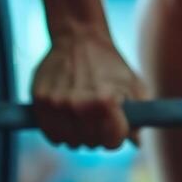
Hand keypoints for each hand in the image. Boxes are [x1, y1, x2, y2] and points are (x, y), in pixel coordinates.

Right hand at [30, 30, 148, 149]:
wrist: (78, 37)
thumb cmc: (110, 64)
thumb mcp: (134, 84)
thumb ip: (140, 115)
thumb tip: (138, 143)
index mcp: (105, 101)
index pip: (112, 142)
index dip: (116, 137)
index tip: (115, 127)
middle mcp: (79, 104)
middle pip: (91, 144)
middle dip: (98, 136)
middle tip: (98, 120)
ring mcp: (57, 103)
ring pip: (70, 142)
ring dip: (78, 136)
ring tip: (82, 119)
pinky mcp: (40, 100)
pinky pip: (50, 134)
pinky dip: (59, 133)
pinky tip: (67, 120)